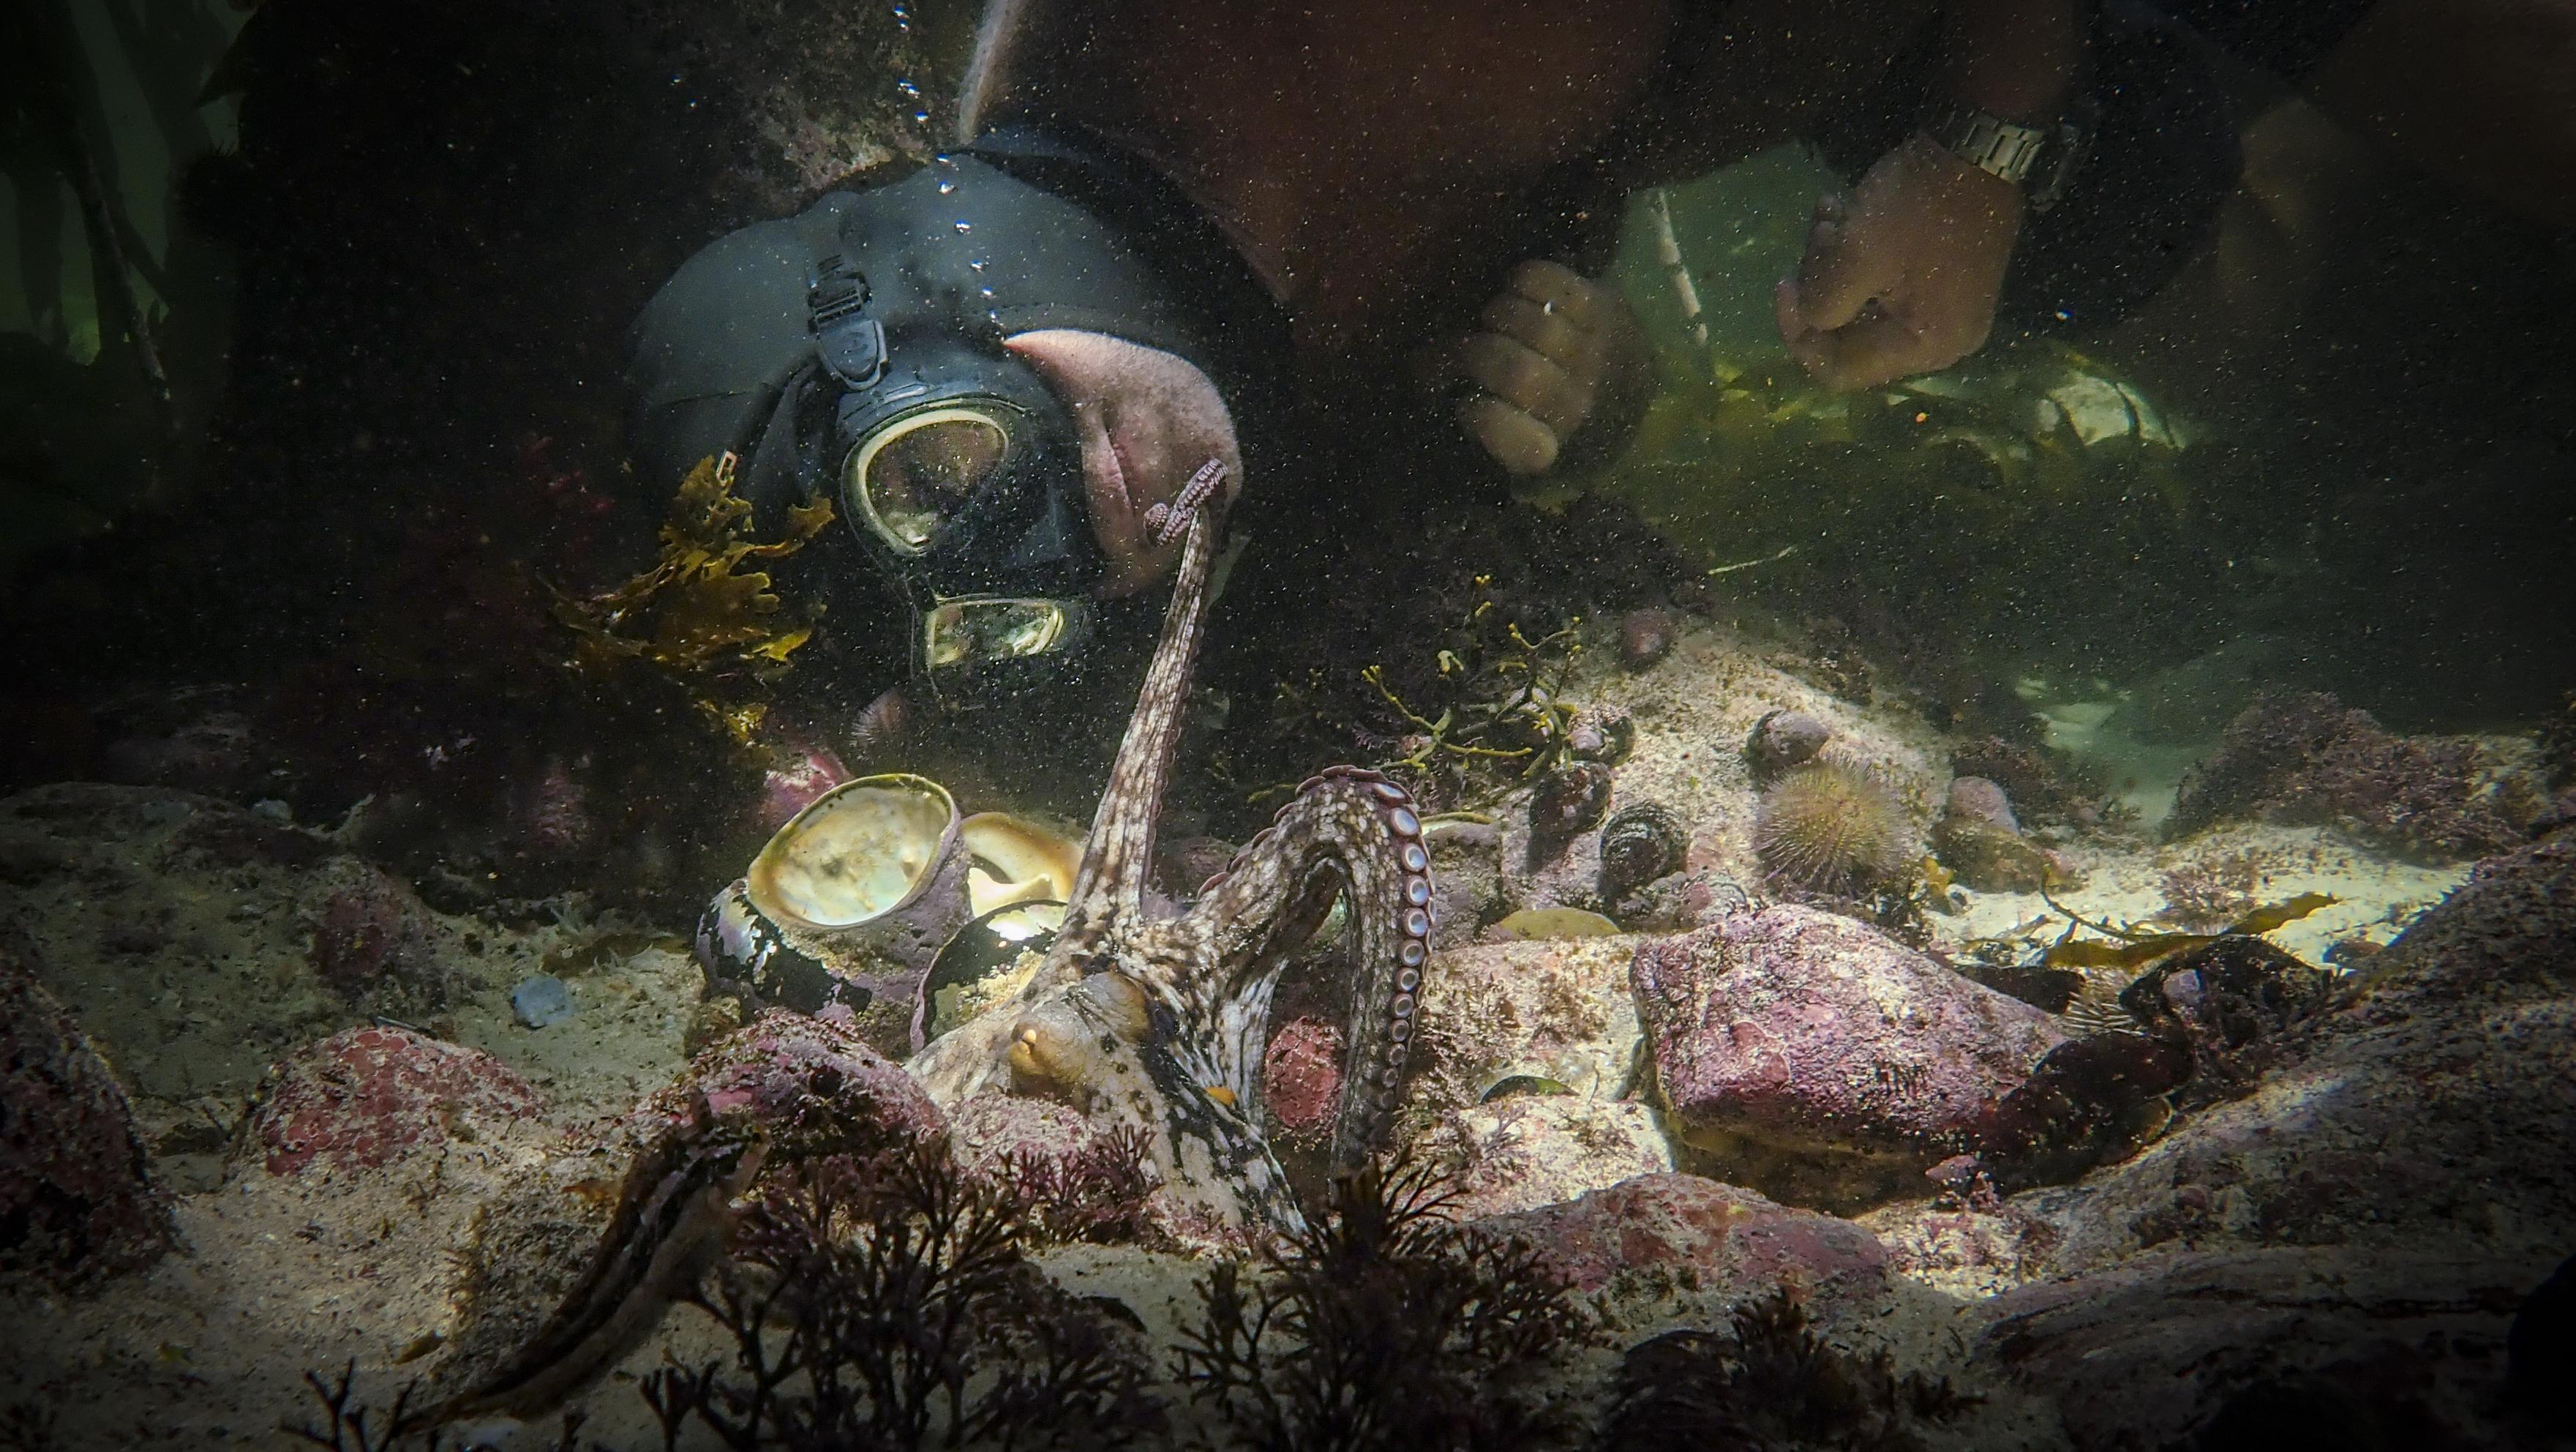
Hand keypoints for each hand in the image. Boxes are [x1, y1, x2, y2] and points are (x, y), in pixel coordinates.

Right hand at [1455, 260, 1640, 474]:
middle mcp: (1577, 406)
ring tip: (1494, 321)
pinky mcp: (1603, 307)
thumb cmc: (1542, 409)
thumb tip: (1422, 364)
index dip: (1480, 417)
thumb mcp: (1506, 430)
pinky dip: (1523, 282)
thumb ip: (1461, 407)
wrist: (1622, 385)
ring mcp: (1594, 354)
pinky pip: (1552, 284)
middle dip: (1475, 354)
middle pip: (1518, 373)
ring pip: (1536, 326)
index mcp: (1546, 445)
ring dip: (1499, 315)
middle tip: (1467, 349)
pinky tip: (1517, 294)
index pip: (1517, 439)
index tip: (1465, 405)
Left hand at [1775, 134, 2023, 390]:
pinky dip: (1859, 252)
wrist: (1981, 145)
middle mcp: (1941, 339)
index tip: (1784, 285)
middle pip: (1851, 335)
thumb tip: (1808, 318)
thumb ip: (1822, 303)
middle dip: (1821, 285)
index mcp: (1925, 347)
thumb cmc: (1920, 207)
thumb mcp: (1857, 258)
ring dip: (1835, 260)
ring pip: (1863, 302)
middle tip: (1817, 234)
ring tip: (1829, 212)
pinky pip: (1887, 280)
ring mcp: (1946, 307)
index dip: (1799, 335)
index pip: (1841, 371)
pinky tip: (1843, 209)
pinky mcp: (1944, 277)